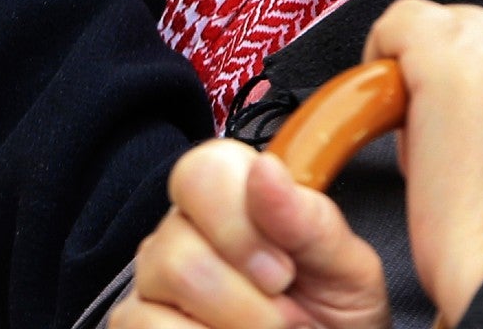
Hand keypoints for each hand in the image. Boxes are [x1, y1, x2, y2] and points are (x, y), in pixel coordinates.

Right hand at [116, 140, 388, 328]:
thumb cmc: (335, 314)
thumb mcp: (346, 269)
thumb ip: (310, 221)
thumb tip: (265, 168)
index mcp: (236, 197)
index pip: (201, 172)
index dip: (238, 224)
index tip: (283, 272)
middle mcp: (183, 231)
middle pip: (177, 248)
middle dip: (243, 299)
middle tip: (282, 317)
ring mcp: (153, 281)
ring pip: (162, 293)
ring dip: (229, 326)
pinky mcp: (136, 323)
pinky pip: (143, 327)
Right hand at [366, 0, 482, 324]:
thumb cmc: (474, 251)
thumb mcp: (414, 170)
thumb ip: (419, 109)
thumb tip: (425, 108)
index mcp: (460, 67)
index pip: (413, 16)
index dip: (398, 49)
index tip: (399, 78)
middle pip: (478, 37)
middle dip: (461, 74)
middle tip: (453, 129)